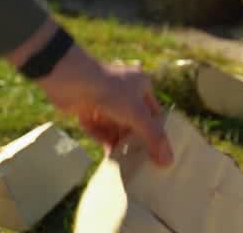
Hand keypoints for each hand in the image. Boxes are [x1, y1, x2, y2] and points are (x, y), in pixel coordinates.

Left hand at [36, 46, 173, 166]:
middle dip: (132, 139)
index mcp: (141, 84)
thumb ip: (154, 138)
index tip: (156, 151)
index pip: (153, 112)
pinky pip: (98, 125)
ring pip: (114, 124)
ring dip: (116, 140)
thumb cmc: (111, 91)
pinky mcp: (87, 105)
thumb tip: (168, 161)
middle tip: (137, 159)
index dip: (155, 131)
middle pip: (133, 120)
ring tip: (120, 160)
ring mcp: (104, 97)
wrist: (73, 81)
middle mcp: (124, 89)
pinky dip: (100, 136)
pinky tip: (106, 151)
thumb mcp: (138, 115)